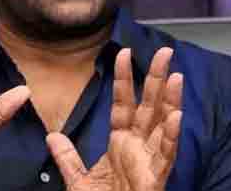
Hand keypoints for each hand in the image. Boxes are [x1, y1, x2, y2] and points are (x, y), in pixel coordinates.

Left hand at [46, 47, 182, 190]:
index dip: (124, 79)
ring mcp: (148, 162)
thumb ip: (68, 158)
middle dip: (156, 79)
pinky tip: (177, 118)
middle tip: (164, 51)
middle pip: (149, 107)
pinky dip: (171, 137)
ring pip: (163, 127)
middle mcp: (138, 148)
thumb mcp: (78, 181)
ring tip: (175, 77)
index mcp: (120, 144)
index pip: (123, 104)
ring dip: (170, 103)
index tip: (123, 53)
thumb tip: (53, 136)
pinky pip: (165, 156)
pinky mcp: (155, 180)